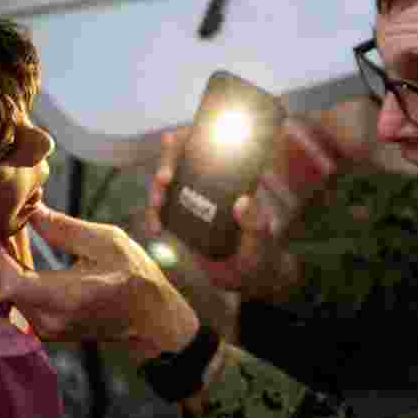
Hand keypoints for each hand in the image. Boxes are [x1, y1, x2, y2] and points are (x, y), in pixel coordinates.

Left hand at [0, 205, 199, 362]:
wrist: (153, 320)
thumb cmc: (136, 278)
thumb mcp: (105, 241)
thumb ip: (63, 228)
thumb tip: (30, 208)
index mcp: (63, 298)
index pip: (8, 278)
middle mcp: (48, 320)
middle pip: (2, 285)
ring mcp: (46, 329)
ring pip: (8, 293)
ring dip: (4, 262)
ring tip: (7, 229)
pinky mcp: (46, 329)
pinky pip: (20, 299)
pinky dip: (15, 274)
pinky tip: (20, 251)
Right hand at [144, 116, 337, 302]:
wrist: (248, 281)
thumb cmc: (262, 254)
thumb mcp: (262, 240)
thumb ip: (256, 223)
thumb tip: (242, 202)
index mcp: (233, 177)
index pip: (209, 145)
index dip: (188, 136)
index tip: (172, 139)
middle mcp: (211, 182)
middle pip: (182, 159)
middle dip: (166, 163)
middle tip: (163, 180)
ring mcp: (194, 200)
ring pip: (168, 183)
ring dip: (155, 190)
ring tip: (155, 208)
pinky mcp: (182, 220)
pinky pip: (162, 210)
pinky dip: (154, 216)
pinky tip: (155, 228)